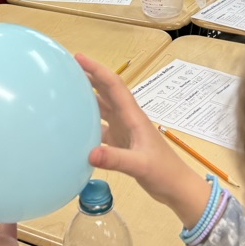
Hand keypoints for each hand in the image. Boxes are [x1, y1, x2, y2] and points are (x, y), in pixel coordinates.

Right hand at [76, 55, 210, 228]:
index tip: (78, 58)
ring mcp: (124, 130)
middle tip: (67, 69)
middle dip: (89, 77)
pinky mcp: (122, 143)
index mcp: (133, 116)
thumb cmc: (164, 172)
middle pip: (107, 91)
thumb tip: (89, 154)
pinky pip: (101, 128)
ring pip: (103, 108)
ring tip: (68, 92)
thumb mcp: (140, 165)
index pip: (113, 85)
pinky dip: (88, 124)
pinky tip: (75, 128)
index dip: (96, 69)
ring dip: (88, 98)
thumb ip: (116, 159)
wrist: (176, 187)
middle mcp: (127, 119)